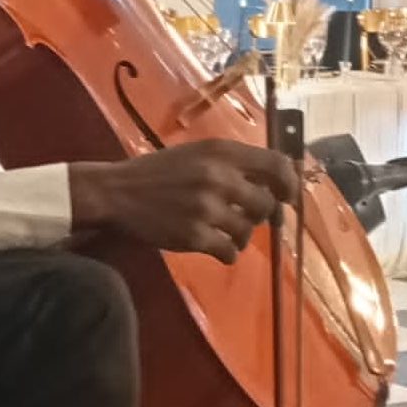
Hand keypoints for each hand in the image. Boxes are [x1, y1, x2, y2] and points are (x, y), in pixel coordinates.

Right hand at [70, 141, 298, 263]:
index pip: (276, 164)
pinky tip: (217, 249)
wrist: (117, 193)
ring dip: (241, 237)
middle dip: (261, 216)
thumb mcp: (196, 153)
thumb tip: (274, 181)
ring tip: (226, 234)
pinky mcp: (194, 236)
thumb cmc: (158, 172)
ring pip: (248, 231)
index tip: (287, 197)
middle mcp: (218, 177)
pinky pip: (229, 252)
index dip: (289, 183)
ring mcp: (206, 208)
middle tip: (248, 219)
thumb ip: (232, 162)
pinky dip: (227, 254)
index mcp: (220, 152)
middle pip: (265, 204)